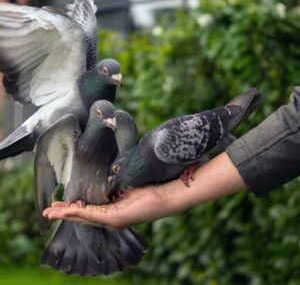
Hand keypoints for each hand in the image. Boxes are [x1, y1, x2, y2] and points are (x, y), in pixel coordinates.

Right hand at [43, 185, 170, 229]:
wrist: (165, 196)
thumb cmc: (149, 190)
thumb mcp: (127, 187)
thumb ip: (114, 186)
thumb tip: (105, 177)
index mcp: (112, 210)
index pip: (88, 210)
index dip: (72, 208)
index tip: (59, 204)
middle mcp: (111, 218)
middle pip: (82, 216)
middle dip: (64, 214)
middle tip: (47, 212)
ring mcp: (113, 220)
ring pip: (84, 217)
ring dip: (66, 215)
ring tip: (51, 213)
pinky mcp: (117, 218)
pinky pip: (94, 215)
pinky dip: (78, 213)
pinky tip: (67, 211)